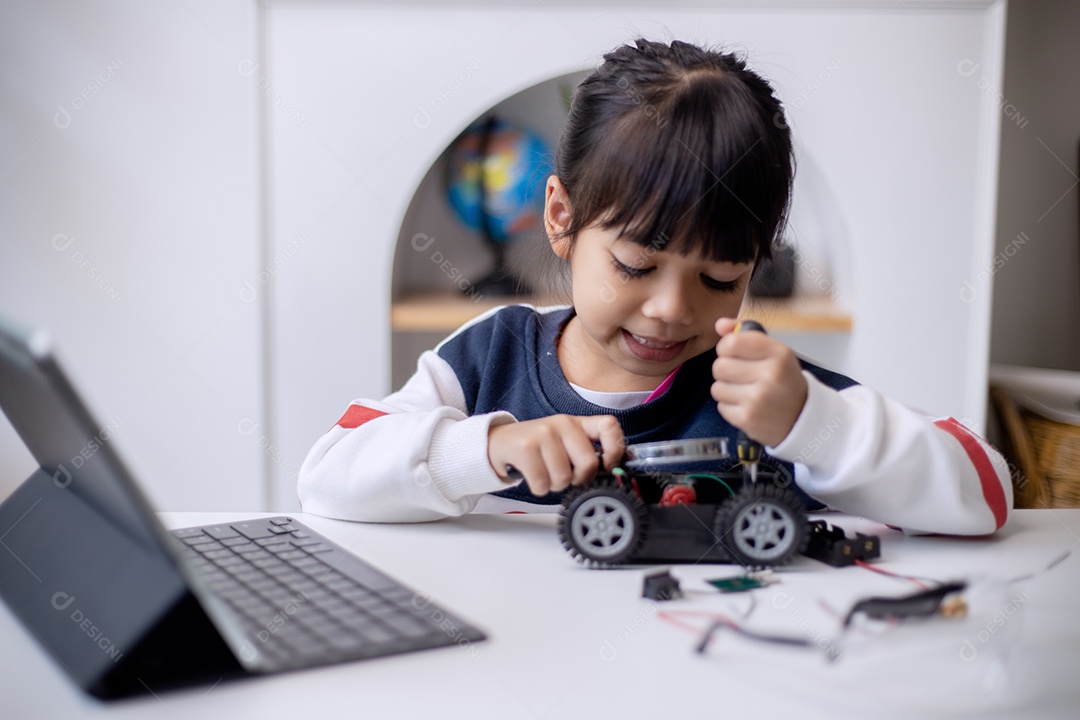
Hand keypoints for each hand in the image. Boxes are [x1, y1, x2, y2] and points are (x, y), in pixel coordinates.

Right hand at [488, 415, 624, 495]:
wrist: (500, 441)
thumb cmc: (537, 446)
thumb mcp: (564, 442)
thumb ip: (585, 451)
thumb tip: (609, 471)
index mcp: (576, 423)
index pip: (609, 426)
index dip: (614, 449)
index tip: (607, 465)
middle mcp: (562, 424)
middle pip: (588, 463)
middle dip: (578, 479)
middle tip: (567, 476)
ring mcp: (543, 434)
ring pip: (564, 477)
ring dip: (555, 485)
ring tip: (545, 473)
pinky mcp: (525, 448)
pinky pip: (543, 483)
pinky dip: (539, 488)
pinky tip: (533, 476)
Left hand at [710, 317, 807, 446]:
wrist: (803, 416)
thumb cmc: (783, 379)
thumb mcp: (774, 352)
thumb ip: (745, 334)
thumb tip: (719, 324)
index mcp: (778, 353)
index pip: (732, 342)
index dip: (726, 347)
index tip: (733, 353)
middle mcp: (770, 374)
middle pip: (719, 366)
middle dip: (725, 370)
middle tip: (741, 375)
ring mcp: (758, 399)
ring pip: (717, 387)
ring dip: (727, 389)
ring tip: (746, 391)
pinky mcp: (748, 418)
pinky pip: (721, 406)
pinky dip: (730, 406)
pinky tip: (747, 405)